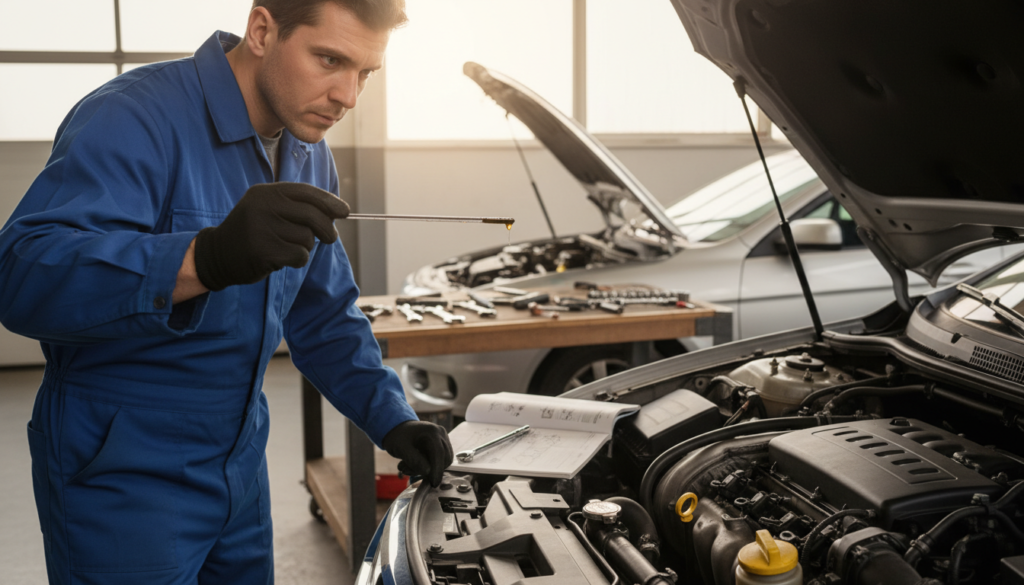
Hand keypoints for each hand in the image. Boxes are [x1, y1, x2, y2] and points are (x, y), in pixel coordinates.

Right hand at [194, 182, 349, 290]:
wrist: (218, 255)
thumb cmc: (253, 232)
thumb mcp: (269, 210)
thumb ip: (297, 208)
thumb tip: (338, 211)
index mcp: (266, 192)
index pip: (306, 192)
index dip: (329, 202)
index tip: (345, 211)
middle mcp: (263, 206)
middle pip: (312, 216)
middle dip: (328, 229)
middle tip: (331, 238)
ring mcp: (261, 228)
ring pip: (307, 238)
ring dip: (306, 247)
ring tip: (288, 247)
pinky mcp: (263, 251)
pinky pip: (299, 256)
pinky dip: (298, 260)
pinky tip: (282, 259)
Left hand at [381, 421, 452, 487]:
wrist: (397, 429)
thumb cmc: (397, 437)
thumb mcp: (401, 448)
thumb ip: (414, 460)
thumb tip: (428, 471)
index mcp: (432, 431)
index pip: (439, 452)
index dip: (437, 469)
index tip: (433, 483)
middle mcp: (440, 434)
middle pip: (444, 458)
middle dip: (430, 470)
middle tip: (407, 471)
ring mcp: (442, 439)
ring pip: (444, 461)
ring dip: (428, 470)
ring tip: (408, 468)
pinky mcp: (441, 445)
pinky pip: (441, 460)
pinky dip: (429, 467)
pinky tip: (414, 465)